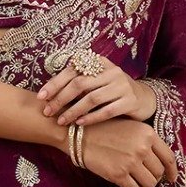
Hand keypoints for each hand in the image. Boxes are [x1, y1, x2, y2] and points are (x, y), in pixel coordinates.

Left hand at [37, 61, 156, 125]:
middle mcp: (111, 71)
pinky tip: (80, 123)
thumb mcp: (97, 82)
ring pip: (92, 98)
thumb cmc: (113, 92)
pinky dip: (92, 117)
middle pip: (80, 84)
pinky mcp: (130, 101)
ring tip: (61, 121)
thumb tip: (48, 94)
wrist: (144, 99)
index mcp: (99, 63)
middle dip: (61, 99)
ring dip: (73, 111)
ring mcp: (122, 86)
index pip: (73, 71)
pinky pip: (107, 110)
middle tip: (48, 112)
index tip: (41, 97)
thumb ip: (79, 82)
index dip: (55, 83)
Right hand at [71, 117, 178, 186]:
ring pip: (149, 183)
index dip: (173, 171)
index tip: (172, 179)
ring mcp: (131, 161)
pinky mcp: (118, 174)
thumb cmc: (104, 129)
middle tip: (146, 182)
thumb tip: (157, 161)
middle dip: (154, 180)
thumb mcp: (130, 127)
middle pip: (159, 173)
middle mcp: (143, 147)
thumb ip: (145, 141)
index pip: (169, 157)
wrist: (80, 133)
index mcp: (148, 134)